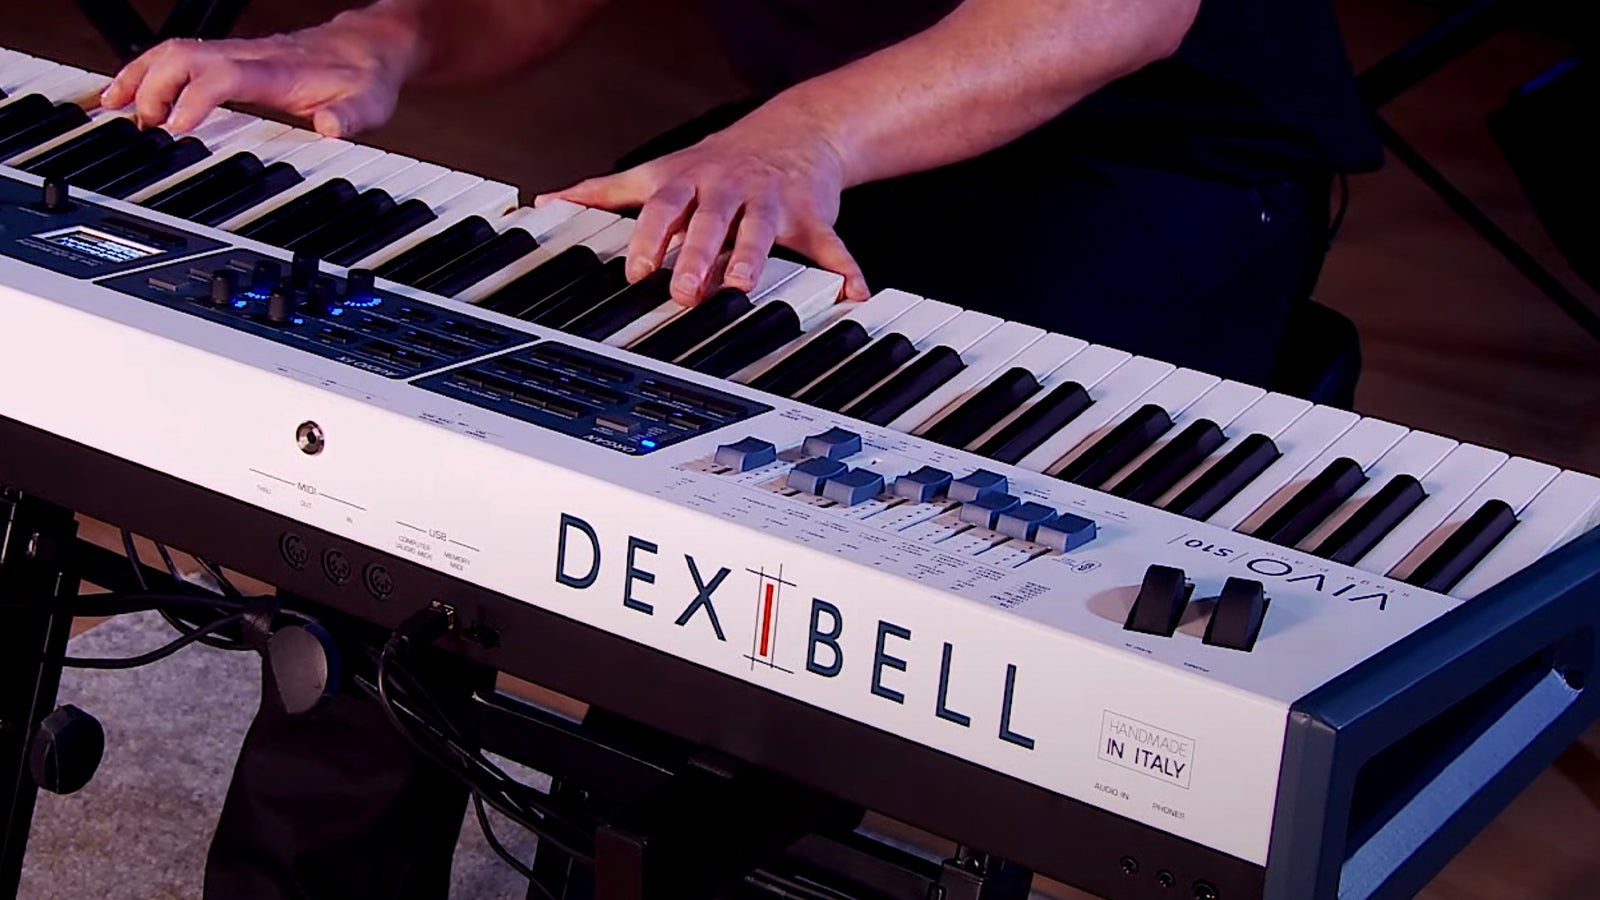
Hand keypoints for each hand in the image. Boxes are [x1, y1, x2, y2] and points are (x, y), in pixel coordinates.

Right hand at [100, 11, 416, 135]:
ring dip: (140, 75)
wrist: (370, 48)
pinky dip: (149, 72)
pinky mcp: (231, 58)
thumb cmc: (364, 78)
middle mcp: (249, 55)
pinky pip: (180, 57)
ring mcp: (237, 53)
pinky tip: (131, 94)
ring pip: (174, 51)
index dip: (196, 97)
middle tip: (138, 125)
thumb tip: (329, 128)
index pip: (224, 75)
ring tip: (112, 105)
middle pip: (185, 56)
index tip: (176, 128)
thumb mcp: (369, 104)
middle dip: (153, 86)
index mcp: (277, 70)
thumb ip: (349, 117)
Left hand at [539, 104, 869, 305]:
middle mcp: (729, 189)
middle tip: (685, 290)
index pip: (663, 206)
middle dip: (697, 254)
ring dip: (754, 257)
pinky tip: (853, 294)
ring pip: (762, 230)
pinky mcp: (811, 217)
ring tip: (745, 285)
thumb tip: (547, 202)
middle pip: (709, 221)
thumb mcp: (657, 171)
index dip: (650, 236)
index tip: (637, 269)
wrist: (795, 131)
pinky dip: (844, 270)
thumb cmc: (717, 162)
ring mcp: (771, 202)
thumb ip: (604, 192)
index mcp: (690, 181)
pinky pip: (831, 245)